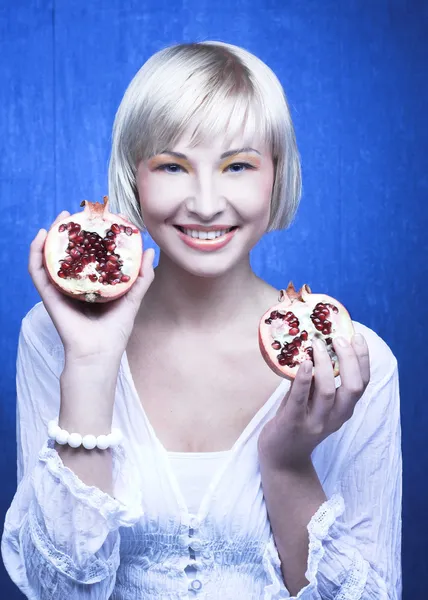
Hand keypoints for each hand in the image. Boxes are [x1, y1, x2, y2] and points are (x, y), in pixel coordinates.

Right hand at [29, 210, 154, 363]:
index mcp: (92, 284)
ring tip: (58, 220)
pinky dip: (36, 254)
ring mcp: (60, 289)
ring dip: (51, 237)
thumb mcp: (132, 299)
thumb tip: (149, 250)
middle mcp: (74, 284)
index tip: (96, 218)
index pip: (88, 255)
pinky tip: (42, 238)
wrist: (98, 353)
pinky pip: (38, 272)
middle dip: (69, 232)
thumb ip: (142, 277)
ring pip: (50, 258)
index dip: (89, 236)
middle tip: (75, 213)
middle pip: (68, 253)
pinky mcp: (49, 296)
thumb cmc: (114, 331)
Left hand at [257, 335, 369, 471]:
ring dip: (324, 365)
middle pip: (353, 387)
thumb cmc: (297, 421)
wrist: (282, 458)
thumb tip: (316, 343)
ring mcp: (315, 422)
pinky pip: (300, 400)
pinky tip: (304, 363)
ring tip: (317, 345)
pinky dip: (303, 380)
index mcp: (343, 409)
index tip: (357, 336)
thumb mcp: (313, 400)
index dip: (363, 359)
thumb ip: (317, 380)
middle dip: (349, 359)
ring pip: (328, 392)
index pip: (362, 383)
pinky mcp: (293, 423)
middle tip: (338, 338)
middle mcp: (334, 417)